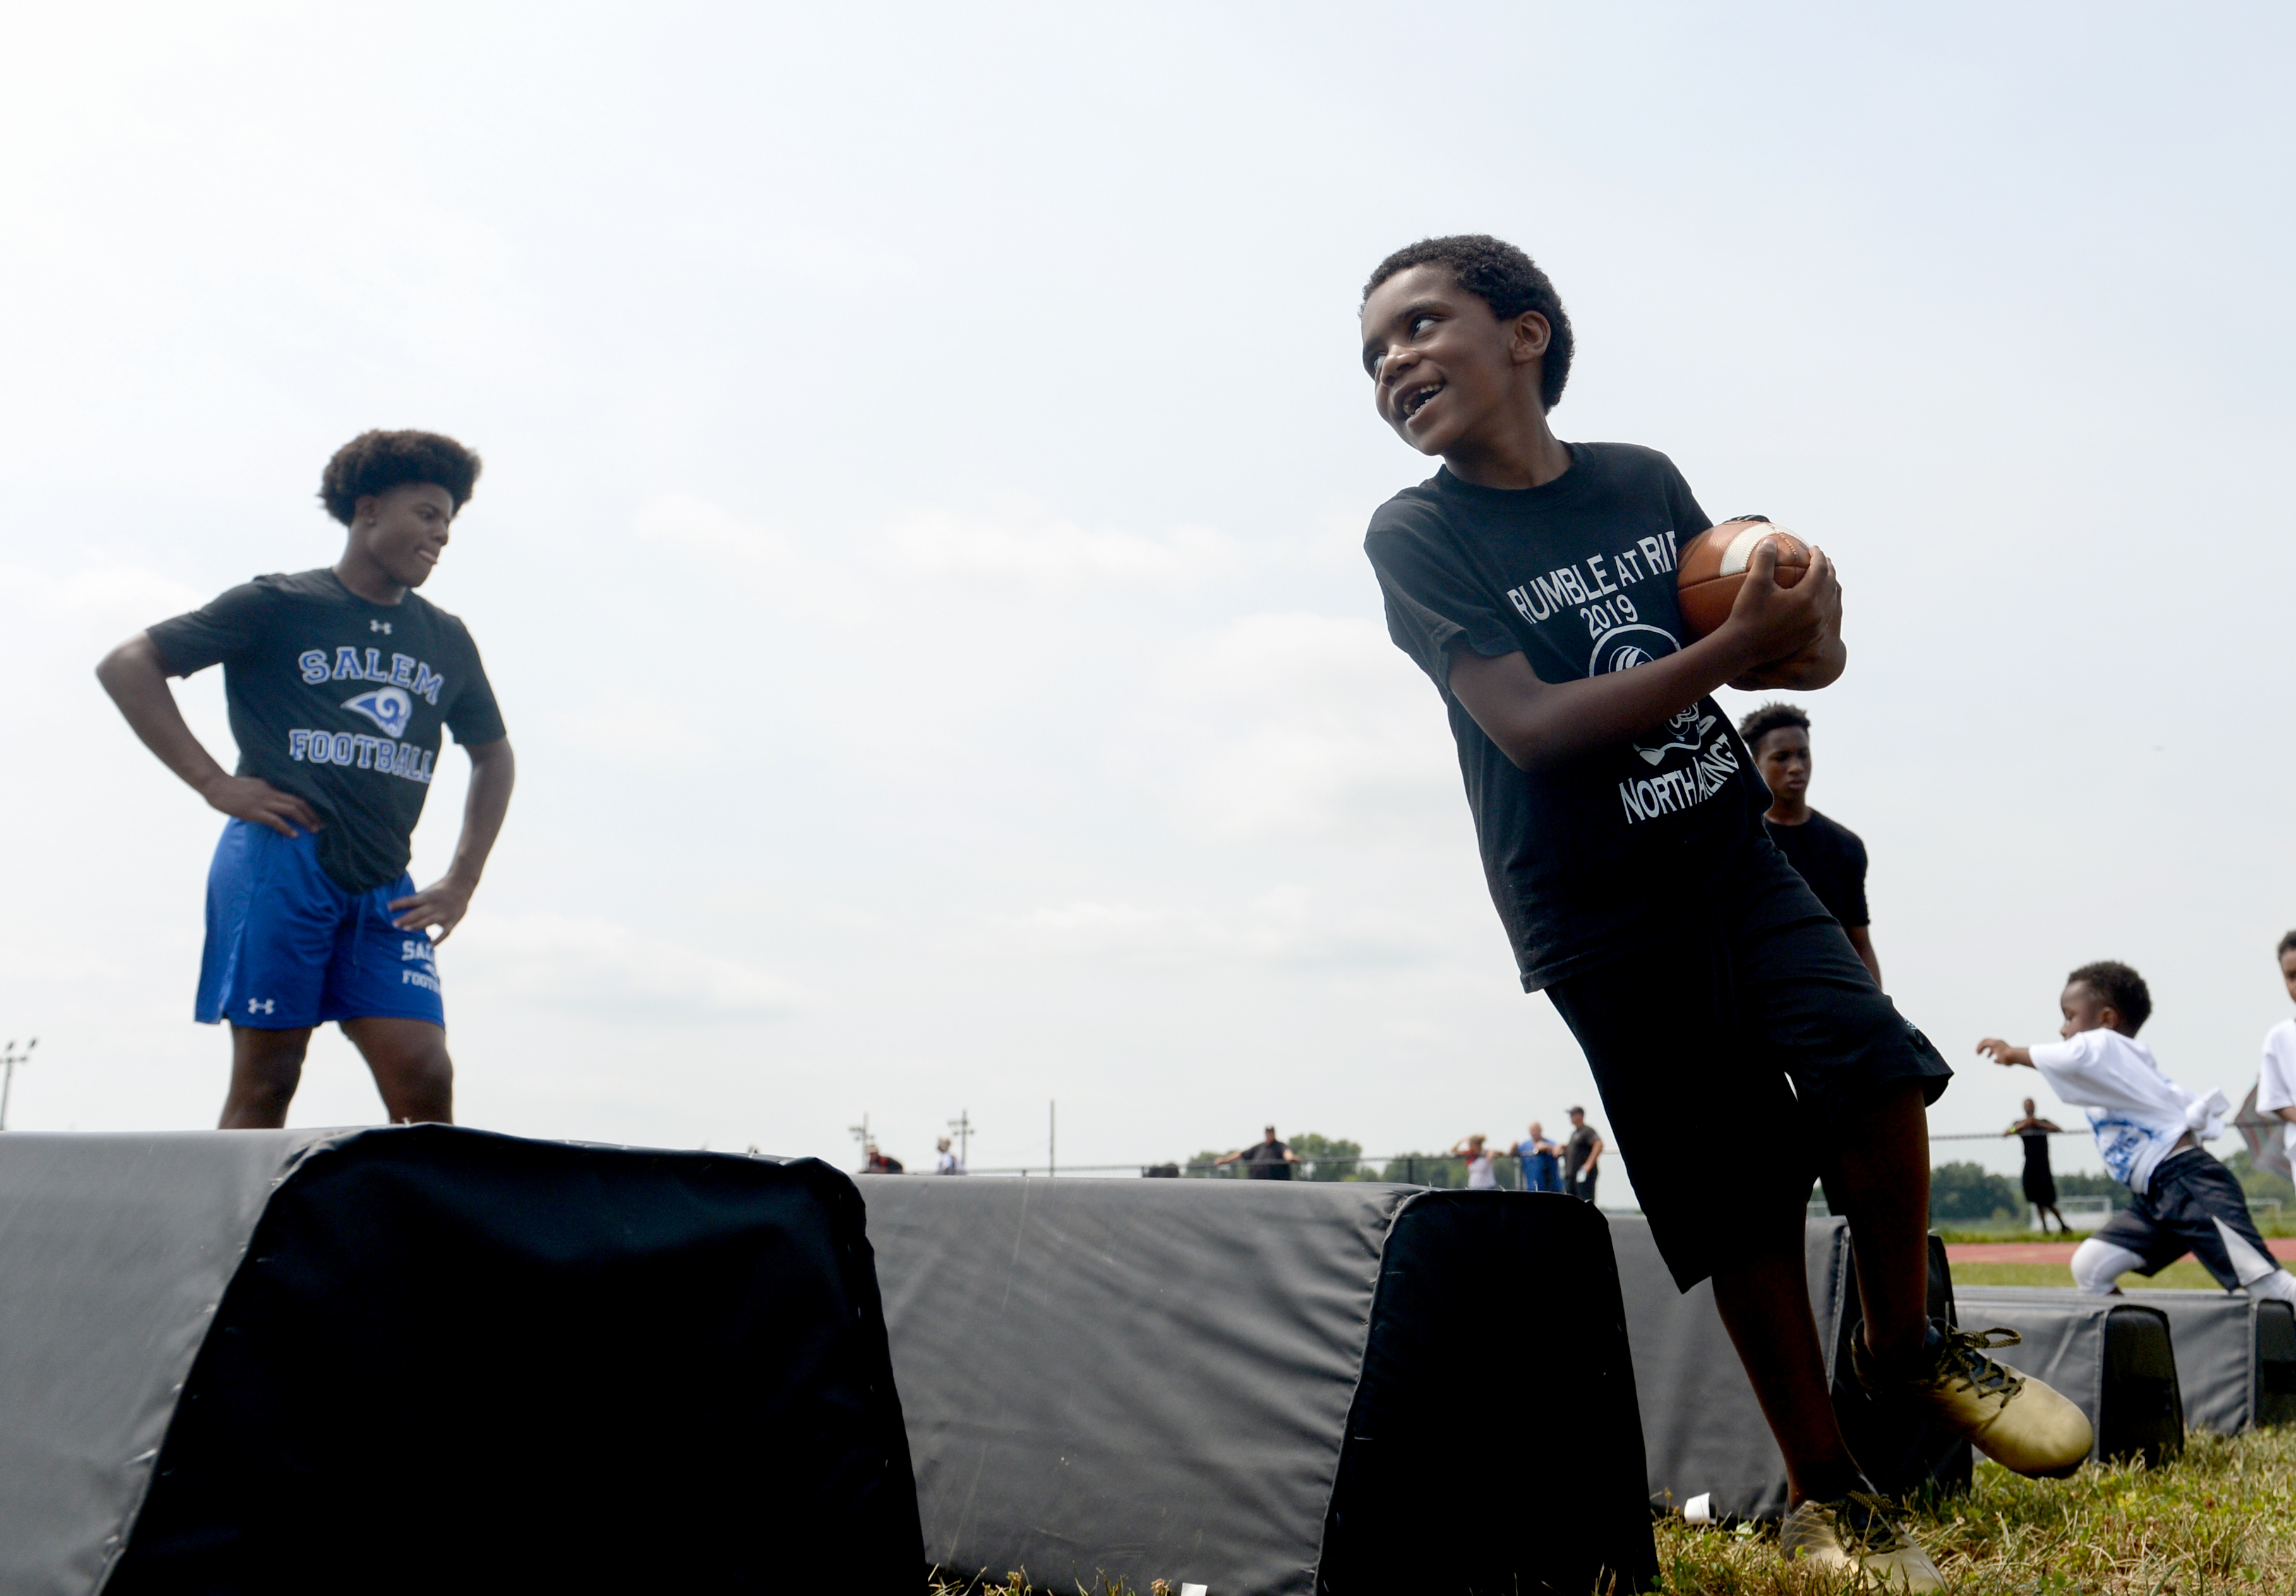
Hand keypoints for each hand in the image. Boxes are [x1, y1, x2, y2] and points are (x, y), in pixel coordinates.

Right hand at [200, 774, 321, 837]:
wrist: (215, 785)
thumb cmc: (231, 788)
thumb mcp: (253, 786)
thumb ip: (264, 792)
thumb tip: (273, 801)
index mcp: (271, 787)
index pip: (295, 795)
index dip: (310, 805)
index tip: (319, 814)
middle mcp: (270, 793)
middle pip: (298, 802)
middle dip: (313, 814)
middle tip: (322, 825)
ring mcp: (262, 802)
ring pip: (291, 810)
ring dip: (305, 821)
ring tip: (314, 830)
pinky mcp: (253, 811)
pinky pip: (275, 820)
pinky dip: (286, 828)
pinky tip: (294, 835)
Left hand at [389, 874, 476, 940]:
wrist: (462, 886)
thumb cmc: (439, 891)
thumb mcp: (427, 892)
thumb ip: (415, 902)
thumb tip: (396, 909)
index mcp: (427, 897)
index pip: (411, 900)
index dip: (400, 903)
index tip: (388, 907)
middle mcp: (435, 905)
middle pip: (418, 912)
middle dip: (406, 918)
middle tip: (394, 924)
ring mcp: (444, 914)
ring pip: (429, 921)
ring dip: (417, 926)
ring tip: (406, 929)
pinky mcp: (452, 922)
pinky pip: (444, 933)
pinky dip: (438, 940)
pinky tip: (429, 945)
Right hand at [1721, 540, 1840, 675]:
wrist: (1742, 648)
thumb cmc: (1747, 614)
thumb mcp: (1755, 582)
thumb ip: (1765, 558)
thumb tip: (1770, 540)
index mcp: (1807, 597)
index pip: (1820, 570)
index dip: (1818, 556)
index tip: (1813, 547)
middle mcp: (1817, 613)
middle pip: (1830, 585)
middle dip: (1828, 569)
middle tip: (1822, 559)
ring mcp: (1815, 627)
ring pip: (1831, 601)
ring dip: (1829, 586)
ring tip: (1824, 577)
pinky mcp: (1810, 637)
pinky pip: (1826, 615)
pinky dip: (1826, 603)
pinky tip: (1818, 601)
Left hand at [1975, 1038, 2030, 1066]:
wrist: (2013, 1056)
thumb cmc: (2011, 1059)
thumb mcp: (2004, 1061)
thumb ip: (1999, 1060)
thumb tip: (1994, 1061)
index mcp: (2003, 1046)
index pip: (1995, 1047)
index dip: (1990, 1051)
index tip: (1987, 1056)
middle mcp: (1999, 1042)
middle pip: (1989, 1042)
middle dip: (1983, 1047)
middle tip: (1978, 1053)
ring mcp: (1996, 1042)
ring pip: (1985, 1041)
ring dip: (1980, 1046)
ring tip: (1977, 1052)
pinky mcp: (1993, 1042)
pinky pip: (1984, 1042)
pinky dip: (1980, 1046)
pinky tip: (1977, 1051)